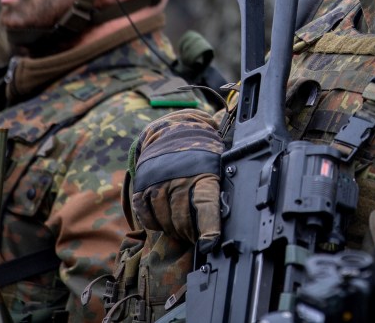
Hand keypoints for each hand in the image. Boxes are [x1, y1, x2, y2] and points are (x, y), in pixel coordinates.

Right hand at [129, 109, 222, 252]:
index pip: (206, 205)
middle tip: (195, 238)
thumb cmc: (202, 156)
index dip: (208, 228)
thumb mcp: (218, 166)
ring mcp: (159, 181)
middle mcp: (180, 178)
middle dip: (189, 234)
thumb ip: (219, 190)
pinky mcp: (143, 184)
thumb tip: (231, 218)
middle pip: (182, 218)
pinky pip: (145, 213)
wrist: (175, 130)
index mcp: (204, 174)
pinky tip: (162, 222)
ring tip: (180, 231)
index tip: (209, 244)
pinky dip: (153, 222)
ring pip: (163, 218)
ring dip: (172, 230)